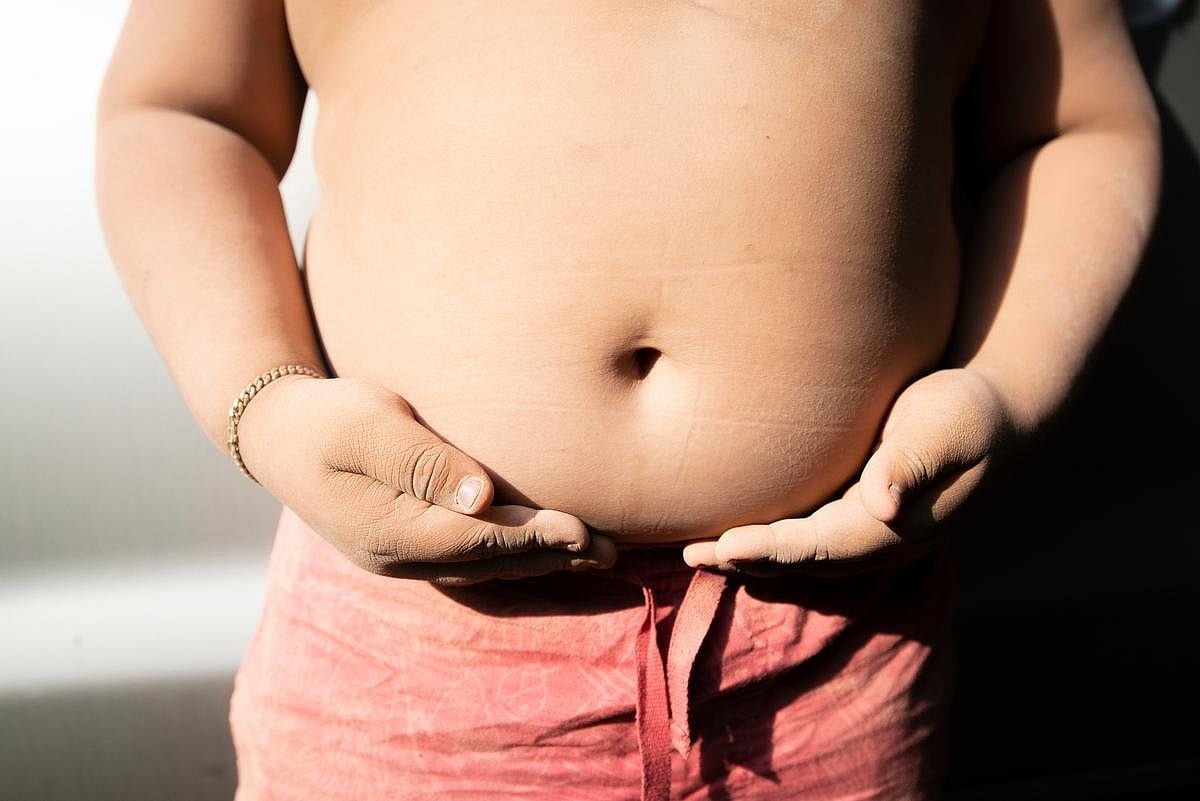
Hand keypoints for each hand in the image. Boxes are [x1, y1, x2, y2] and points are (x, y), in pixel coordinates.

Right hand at [236, 374, 615, 584]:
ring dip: (541, 561)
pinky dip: (515, 556)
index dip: (533, 537)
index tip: (582, 530)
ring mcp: (404, 557)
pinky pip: (474, 560)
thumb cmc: (326, 419)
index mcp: (389, 533)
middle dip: (551, 557)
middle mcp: (400, 557)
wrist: (279, 436)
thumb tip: (480, 497)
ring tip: (597, 555)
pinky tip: (549, 550)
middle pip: (489, 562)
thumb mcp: (367, 427)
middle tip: (612, 552)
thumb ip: (422, 462)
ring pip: (485, 567)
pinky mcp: (411, 543)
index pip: (476, 541)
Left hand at [682, 368, 1016, 575]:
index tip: (725, 547)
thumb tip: (883, 505)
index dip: (771, 549)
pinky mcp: (855, 512)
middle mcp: (876, 539)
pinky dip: (765, 536)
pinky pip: (803, 534)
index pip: (820, 546)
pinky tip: (729, 527)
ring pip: (797, 552)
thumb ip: (912, 463)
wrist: (996, 412)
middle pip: (799, 560)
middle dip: (745, 560)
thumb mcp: (946, 427)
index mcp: (895, 527)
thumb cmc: (967, 411)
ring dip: (748, 554)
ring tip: (693, 549)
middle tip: (689, 554)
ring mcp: (866, 530)